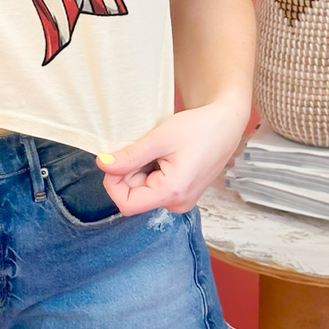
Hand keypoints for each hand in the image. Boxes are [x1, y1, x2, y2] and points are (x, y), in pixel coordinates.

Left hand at [95, 100, 246, 215]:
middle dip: (129, 171)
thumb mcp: (159, 139)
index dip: (113, 182)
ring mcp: (180, 200)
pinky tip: (163, 154)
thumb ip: (130, 156)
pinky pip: (155, 186)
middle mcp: (178, 203)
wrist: (225, 124)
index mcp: (173, 193)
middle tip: (142, 146)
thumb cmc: (198, 129)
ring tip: (156, 148)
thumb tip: (103, 165)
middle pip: (134, 196)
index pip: (126, 203)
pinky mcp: (181, 193)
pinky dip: (150, 170)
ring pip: (143, 190)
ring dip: (140, 169)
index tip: (115, 158)